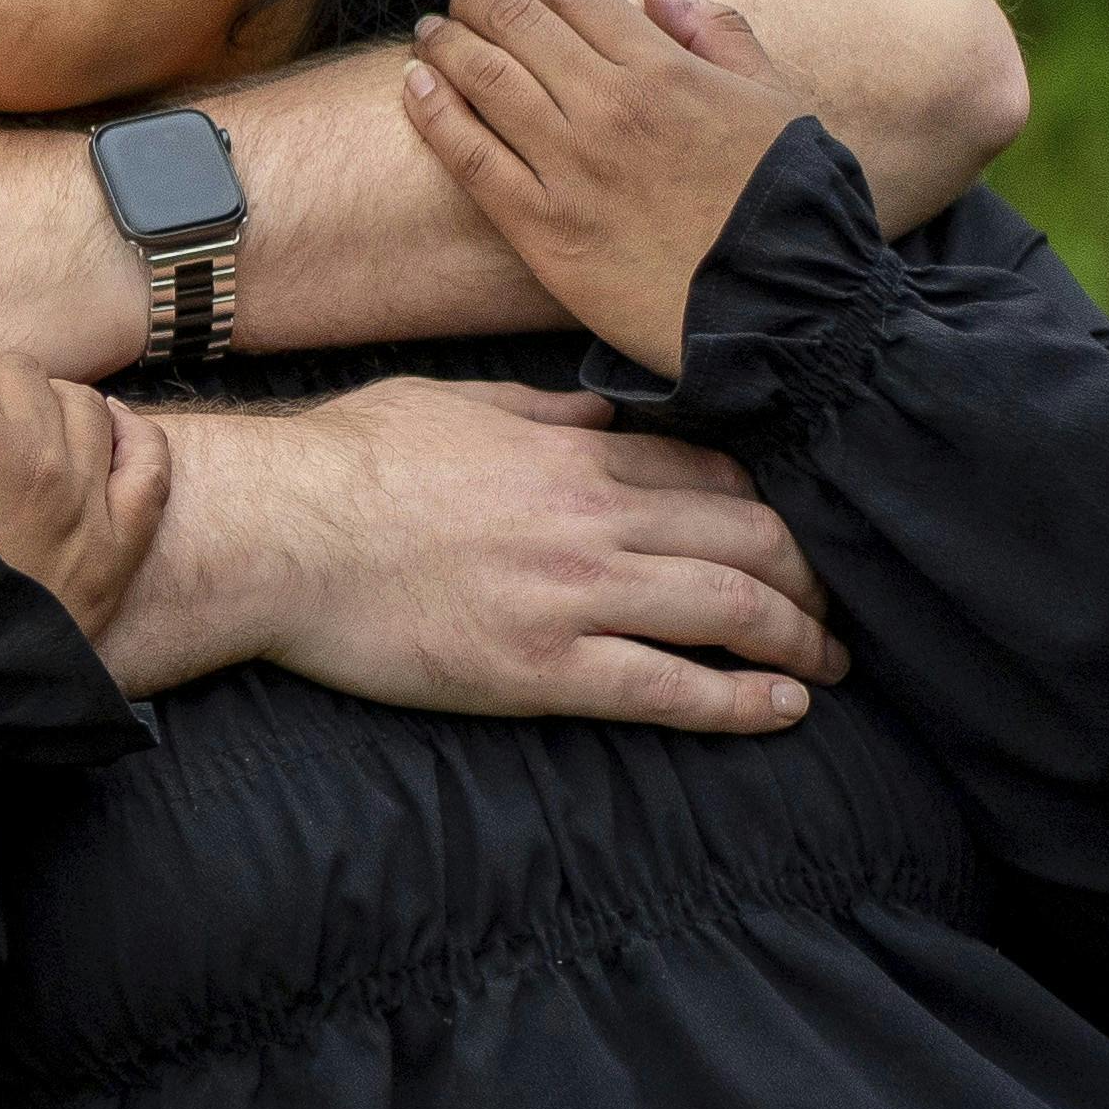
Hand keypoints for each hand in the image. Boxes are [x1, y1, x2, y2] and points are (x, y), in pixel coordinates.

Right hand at [135, 374, 845, 730]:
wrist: (274, 530)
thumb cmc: (343, 461)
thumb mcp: (451, 401)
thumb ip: (539, 409)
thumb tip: (602, 412)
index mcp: (573, 453)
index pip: (711, 476)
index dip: (769, 508)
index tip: (788, 537)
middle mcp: (594, 519)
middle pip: (749, 540)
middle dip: (810, 575)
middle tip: (833, 607)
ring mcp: (573, 595)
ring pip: (731, 610)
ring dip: (801, 638)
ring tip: (831, 664)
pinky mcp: (540, 668)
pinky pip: (668, 686)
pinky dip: (741, 701)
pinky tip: (786, 707)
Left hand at [399, 0, 818, 378]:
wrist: (781, 308)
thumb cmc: (786, 204)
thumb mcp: (777, 100)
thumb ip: (717, 31)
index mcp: (666, 71)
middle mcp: (609, 108)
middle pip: (519, 25)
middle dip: (481, 2)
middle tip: (463, 2)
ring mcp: (570, 168)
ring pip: (484, 79)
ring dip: (447, 43)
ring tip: (431, 33)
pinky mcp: (541, 228)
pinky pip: (470, 157)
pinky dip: (433, 111)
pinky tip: (414, 85)